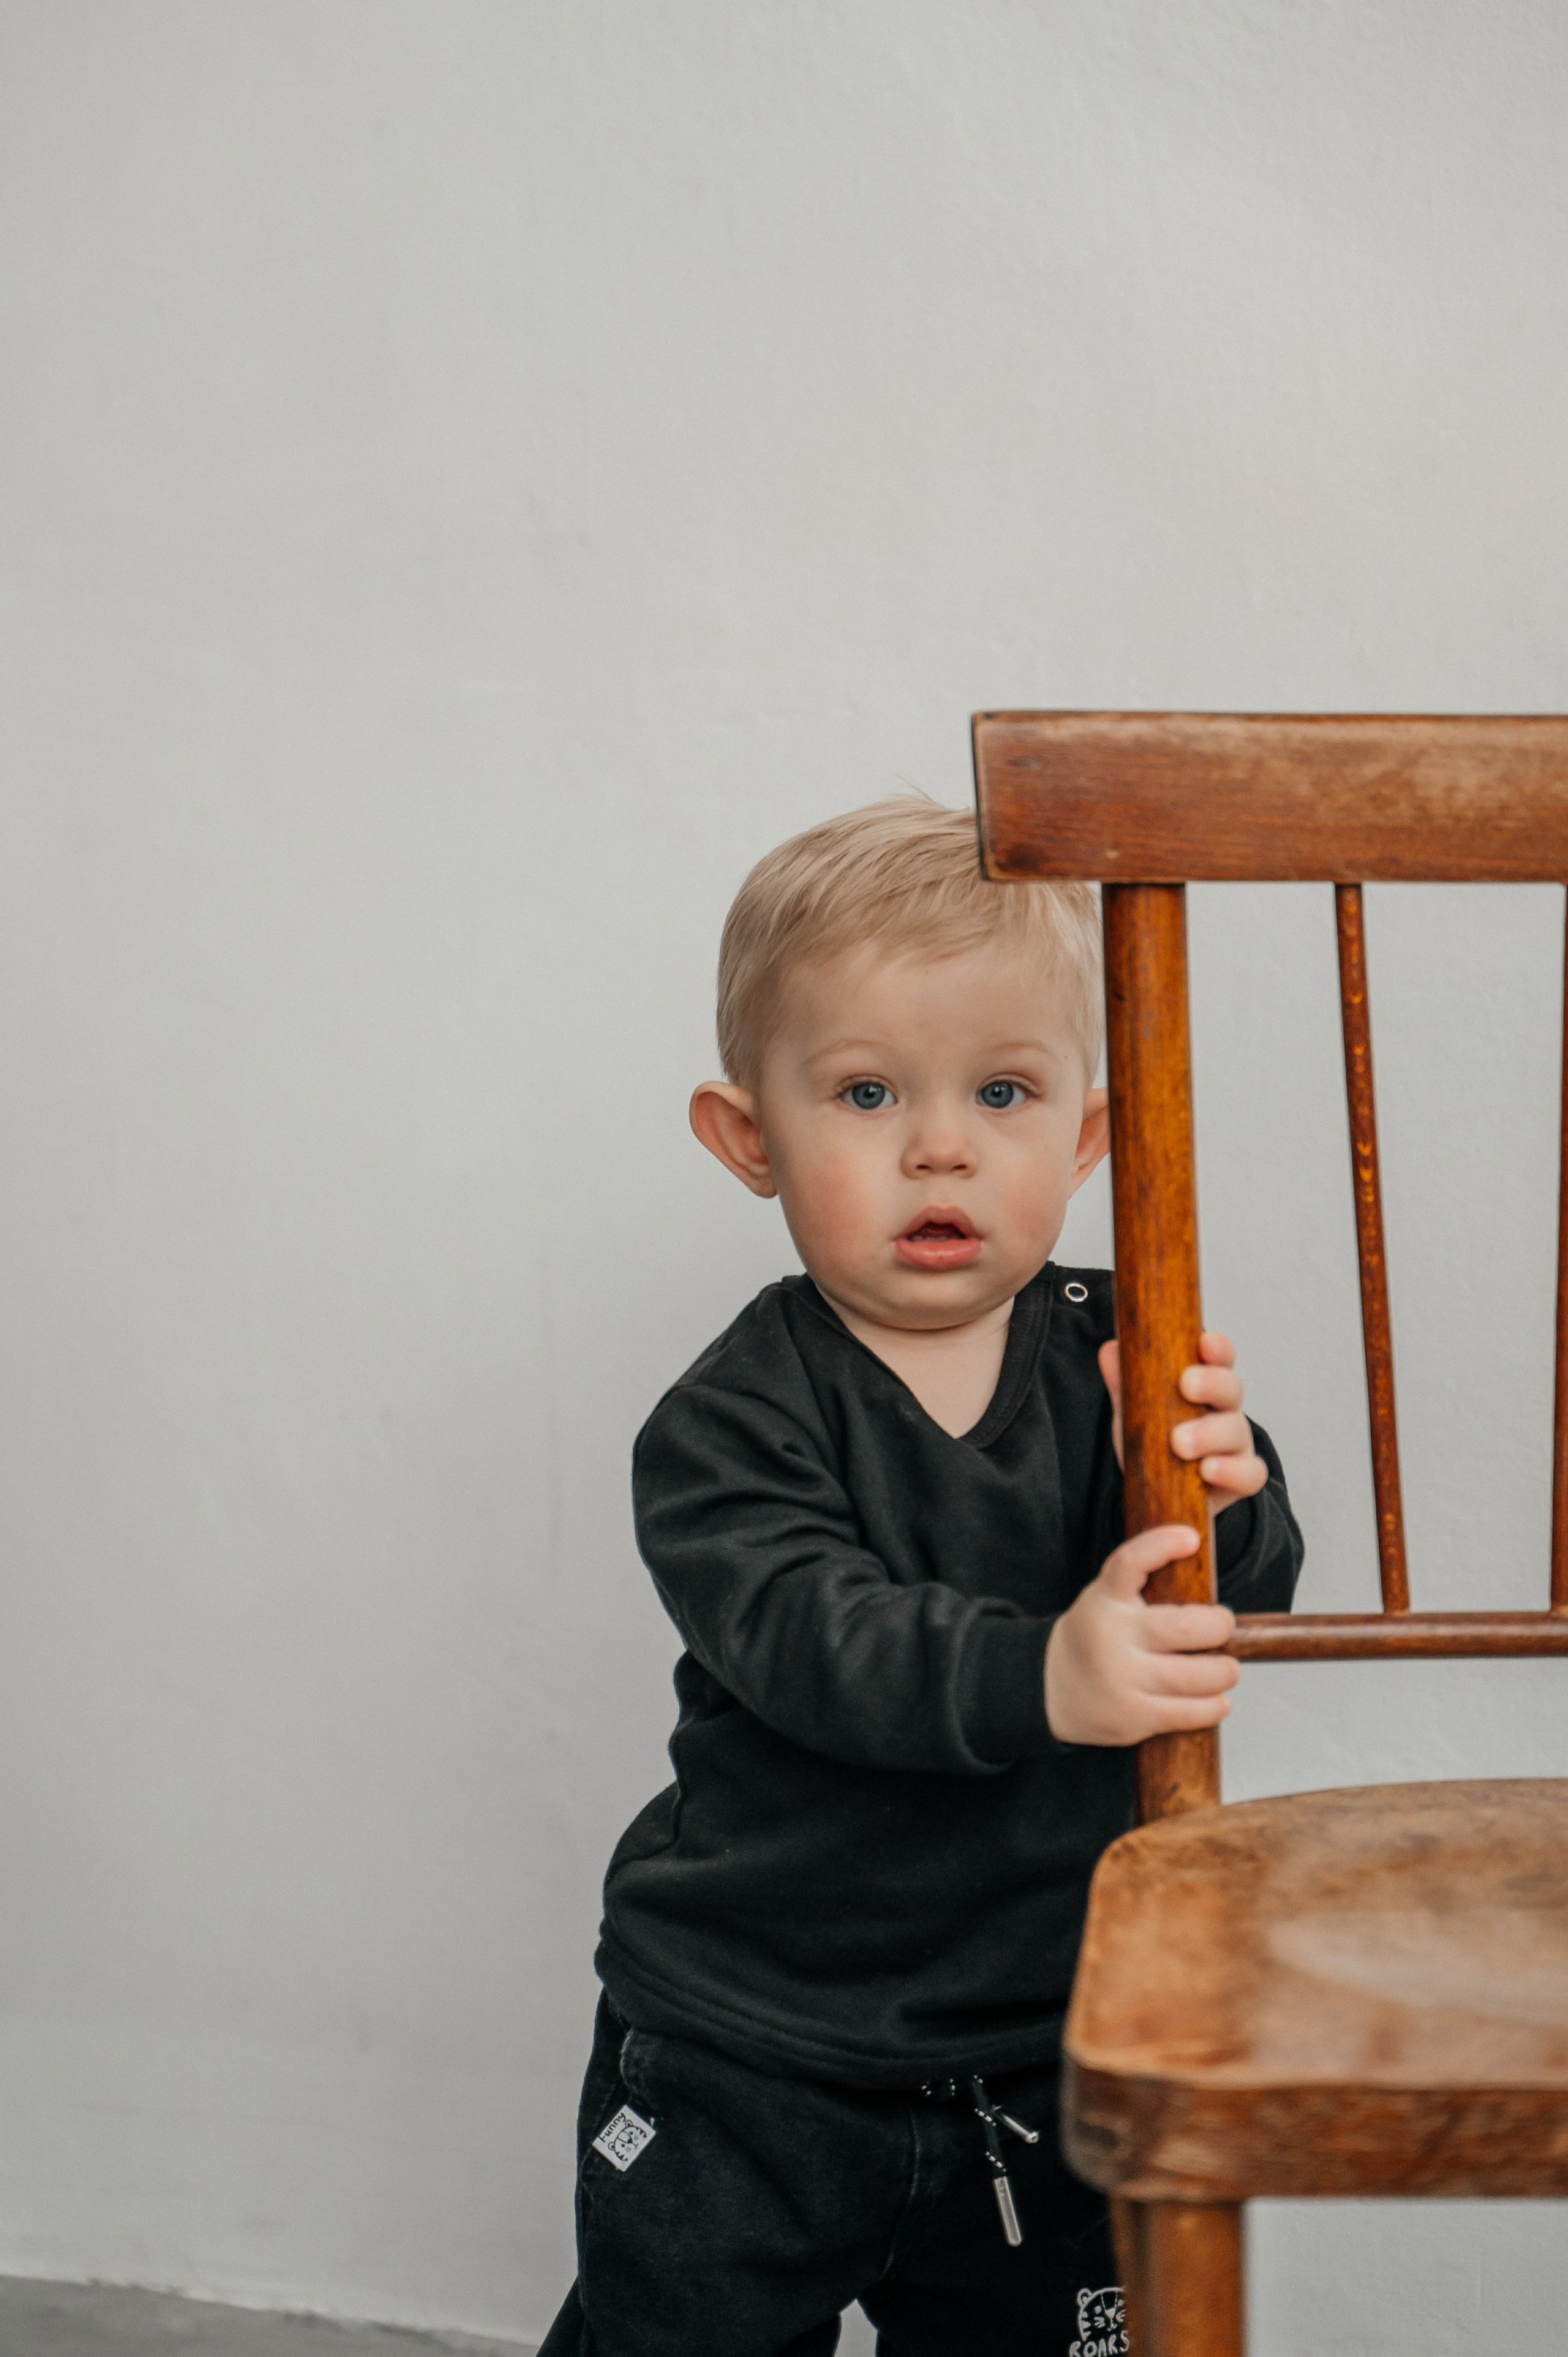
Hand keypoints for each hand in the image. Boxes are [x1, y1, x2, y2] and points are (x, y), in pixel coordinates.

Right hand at [1044, 1525, 1238, 1745]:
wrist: (1048, 1687)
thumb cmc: (1095, 1637)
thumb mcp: (1106, 1598)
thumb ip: (1144, 1581)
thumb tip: (1199, 1553)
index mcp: (1105, 1600)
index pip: (1129, 1562)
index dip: (1161, 1545)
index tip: (1190, 1538)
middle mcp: (1110, 1637)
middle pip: (1185, 1629)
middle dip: (1220, 1627)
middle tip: (1223, 1626)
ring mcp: (1120, 1680)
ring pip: (1196, 1676)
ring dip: (1224, 1671)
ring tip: (1226, 1668)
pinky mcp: (1131, 1717)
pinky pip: (1189, 1713)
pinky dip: (1214, 1705)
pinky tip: (1217, 1699)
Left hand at [1098, 1332, 1267, 1514]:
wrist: (1162, 1491)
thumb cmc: (1156, 1441)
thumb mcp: (1135, 1411)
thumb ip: (1123, 1383)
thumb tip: (1109, 1350)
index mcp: (1205, 1385)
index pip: (1219, 1358)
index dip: (1217, 1348)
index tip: (1204, 1342)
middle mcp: (1225, 1410)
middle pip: (1232, 1388)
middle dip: (1212, 1383)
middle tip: (1186, 1386)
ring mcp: (1236, 1444)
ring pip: (1237, 1430)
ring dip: (1210, 1433)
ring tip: (1180, 1444)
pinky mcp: (1241, 1477)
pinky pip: (1251, 1473)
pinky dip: (1232, 1471)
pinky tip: (1208, 1470)